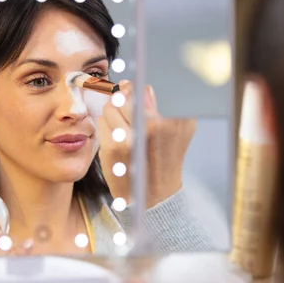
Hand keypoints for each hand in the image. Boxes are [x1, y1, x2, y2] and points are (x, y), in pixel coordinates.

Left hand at [97, 81, 195, 208]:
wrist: (156, 193)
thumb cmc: (169, 157)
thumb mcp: (182, 128)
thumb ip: (167, 105)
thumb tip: (143, 89)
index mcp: (164, 122)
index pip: (140, 90)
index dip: (133, 89)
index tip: (132, 91)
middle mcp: (145, 130)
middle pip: (121, 96)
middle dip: (122, 98)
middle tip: (126, 106)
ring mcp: (125, 140)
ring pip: (108, 108)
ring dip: (113, 112)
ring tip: (123, 124)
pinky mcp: (110, 149)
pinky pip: (101, 123)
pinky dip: (107, 125)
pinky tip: (117, 135)